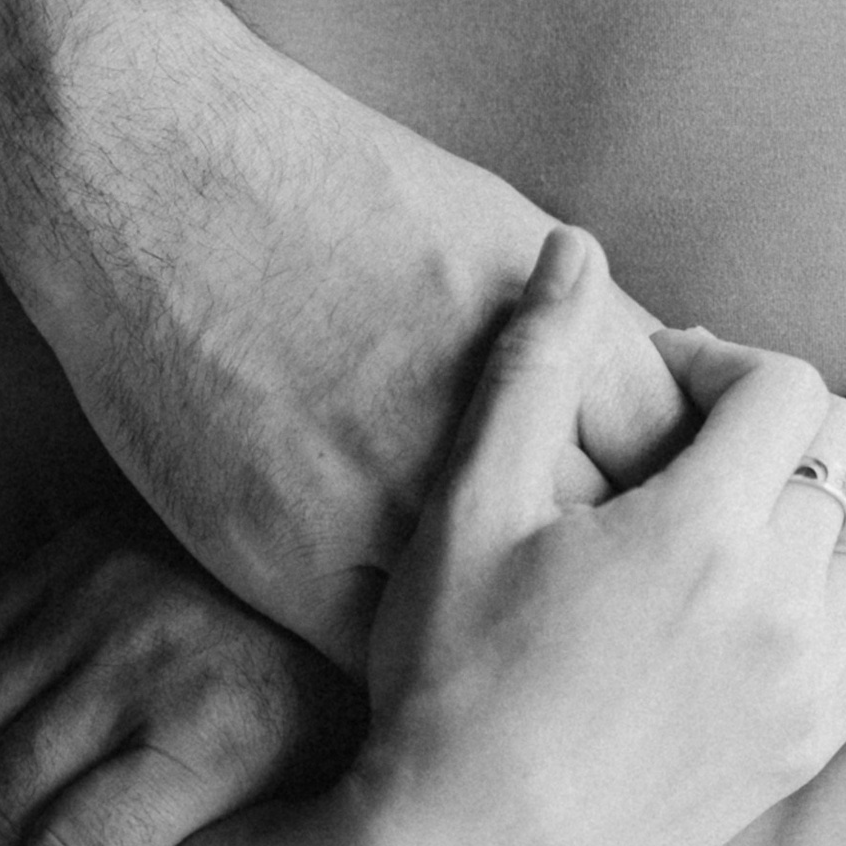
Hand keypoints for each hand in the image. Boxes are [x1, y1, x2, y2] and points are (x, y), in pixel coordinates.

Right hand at [0, 0, 690, 657]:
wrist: (160, 180)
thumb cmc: (339, 189)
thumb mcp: (503, 232)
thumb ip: (590, 333)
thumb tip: (673, 400)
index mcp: (553, 343)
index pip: (674, 452)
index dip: (685, 488)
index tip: (669, 509)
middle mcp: (482, 434)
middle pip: (605, 550)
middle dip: (626, 581)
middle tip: (611, 595)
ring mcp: (379, 507)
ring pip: (499, 628)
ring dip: (530, 645)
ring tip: (534, 642)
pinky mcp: (284, 563)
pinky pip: (383, 660)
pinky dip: (416, 664)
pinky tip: (430, 654)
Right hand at [329, 228, 845, 845]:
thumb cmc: (451, 674)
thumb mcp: (472, 504)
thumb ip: (534, 362)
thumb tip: (575, 244)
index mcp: (699, 537)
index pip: (785, 390)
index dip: (725, 365)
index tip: (662, 387)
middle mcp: (776, 611)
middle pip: (841, 450)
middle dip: (775, 417)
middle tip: (700, 434)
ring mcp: (803, 688)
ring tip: (775, 485)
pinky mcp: (807, 747)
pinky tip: (836, 557)